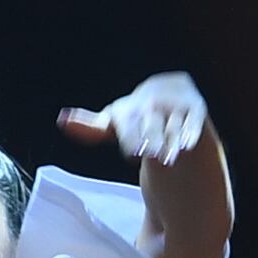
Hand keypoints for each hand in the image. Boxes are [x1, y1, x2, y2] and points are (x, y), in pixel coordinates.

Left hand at [57, 74, 209, 167]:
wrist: (169, 99)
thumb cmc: (135, 121)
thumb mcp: (113, 125)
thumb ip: (90, 128)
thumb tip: (62, 119)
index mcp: (130, 107)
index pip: (128, 124)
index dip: (132, 138)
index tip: (135, 153)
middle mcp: (152, 101)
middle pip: (151, 125)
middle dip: (152, 140)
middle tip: (151, 154)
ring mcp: (175, 103)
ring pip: (172, 127)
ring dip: (171, 142)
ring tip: (170, 158)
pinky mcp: (196, 107)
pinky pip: (194, 121)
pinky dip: (191, 132)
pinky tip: (188, 145)